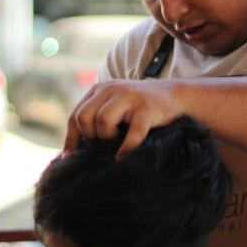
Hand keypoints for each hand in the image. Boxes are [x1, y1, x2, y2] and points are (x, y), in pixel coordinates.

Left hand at [63, 80, 183, 158]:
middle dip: (91, 135)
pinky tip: (123, 157)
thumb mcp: (115, 106)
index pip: (75, 115)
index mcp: (99, 90)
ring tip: (119, 139)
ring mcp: (129, 97)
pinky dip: (126, 148)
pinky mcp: (147, 109)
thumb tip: (71, 151)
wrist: (175, 96)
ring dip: (108, 137)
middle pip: (84, 117)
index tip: (71, 157)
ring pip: (102, 121)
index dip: (72, 139)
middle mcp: (111, 89)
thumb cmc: (140, 109)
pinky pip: (132, 132)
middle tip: (106, 140)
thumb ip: (96, 117)